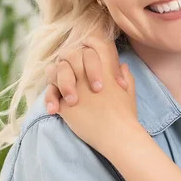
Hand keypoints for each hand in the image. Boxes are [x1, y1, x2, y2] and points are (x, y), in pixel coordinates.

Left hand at [57, 38, 140, 156]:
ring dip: (56, 77)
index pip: (92, 45)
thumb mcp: (130, 90)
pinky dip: (51, 98)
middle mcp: (87, 74)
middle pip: (70, 55)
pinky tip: (56, 107)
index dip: (86, 47)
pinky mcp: (65, 104)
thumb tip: (122, 66)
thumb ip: (126, 75)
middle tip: (70, 72)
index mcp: (104, 68)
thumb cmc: (126, 114)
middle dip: (67, 61)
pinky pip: (50, 94)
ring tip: (61, 88)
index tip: (85, 55)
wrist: (117, 134)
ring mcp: (74, 88)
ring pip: (55, 72)